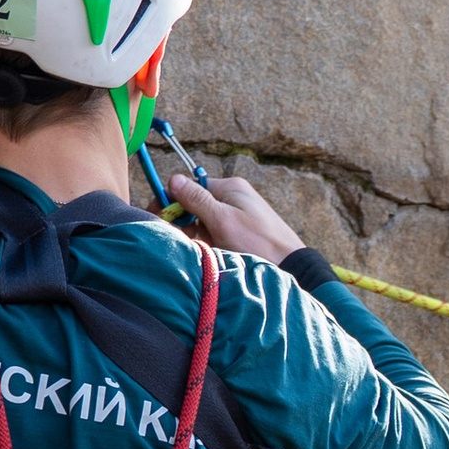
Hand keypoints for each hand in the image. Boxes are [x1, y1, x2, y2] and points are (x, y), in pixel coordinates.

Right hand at [169, 165, 304, 261]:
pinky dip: (208, 244)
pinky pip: (214, 235)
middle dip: (183, 222)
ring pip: (202, 223)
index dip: (171, 201)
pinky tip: (209, 255)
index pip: (190, 186)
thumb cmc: (258, 243)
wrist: (291, 268)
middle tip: (180, 240)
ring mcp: (236, 216)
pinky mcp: (238, 234)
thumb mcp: (223, 220)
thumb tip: (173, 179)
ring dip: (196, 237)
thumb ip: (197, 199)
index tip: (156, 218)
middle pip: (194, 205)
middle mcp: (232, 198)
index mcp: (229, 187)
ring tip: (201, 250)